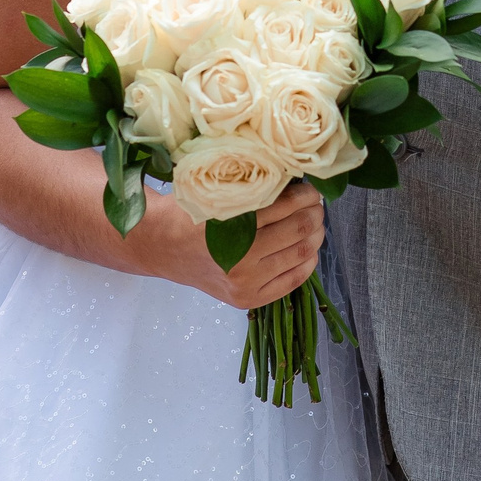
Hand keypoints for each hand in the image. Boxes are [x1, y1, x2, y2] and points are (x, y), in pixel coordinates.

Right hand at [129, 181, 325, 310]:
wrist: (164, 248)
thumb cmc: (189, 214)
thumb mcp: (216, 193)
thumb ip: (252, 189)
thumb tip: (296, 181)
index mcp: (229, 225)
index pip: (283, 206)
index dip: (304, 195)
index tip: (311, 189)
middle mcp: (239, 258)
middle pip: (298, 230)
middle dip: (315, 213)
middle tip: (317, 204)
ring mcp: (246, 282)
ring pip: (301, 253)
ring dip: (316, 234)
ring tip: (315, 222)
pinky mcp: (250, 298)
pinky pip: (294, 280)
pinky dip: (308, 261)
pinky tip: (308, 247)